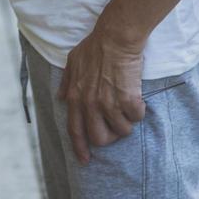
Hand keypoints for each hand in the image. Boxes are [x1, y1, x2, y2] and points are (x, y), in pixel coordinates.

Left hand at [58, 24, 145, 163]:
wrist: (114, 38)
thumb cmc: (93, 47)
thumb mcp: (71, 62)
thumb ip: (66, 82)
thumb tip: (60, 97)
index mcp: (74, 96)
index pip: (74, 130)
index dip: (80, 148)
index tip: (84, 160)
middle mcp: (89, 104)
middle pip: (99, 138)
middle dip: (109, 137)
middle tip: (115, 126)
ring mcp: (108, 103)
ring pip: (121, 131)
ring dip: (126, 122)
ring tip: (126, 106)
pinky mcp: (127, 100)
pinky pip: (136, 118)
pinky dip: (138, 111)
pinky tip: (136, 98)